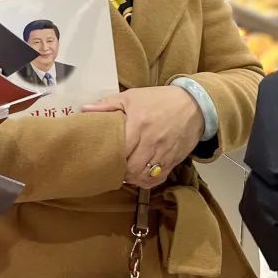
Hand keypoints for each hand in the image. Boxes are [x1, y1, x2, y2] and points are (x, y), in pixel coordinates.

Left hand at [83, 86, 202, 188]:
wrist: (194, 104)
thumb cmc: (158, 99)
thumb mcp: (131, 97)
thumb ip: (107, 104)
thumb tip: (84, 109)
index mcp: (139, 125)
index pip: (121, 150)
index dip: (110, 158)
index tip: (103, 158)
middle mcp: (152, 142)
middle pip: (132, 167)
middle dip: (120, 171)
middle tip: (113, 168)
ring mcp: (165, 152)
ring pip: (145, 176)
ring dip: (133, 178)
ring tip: (125, 174)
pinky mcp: (175, 159)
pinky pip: (159, 178)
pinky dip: (148, 181)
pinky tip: (140, 177)